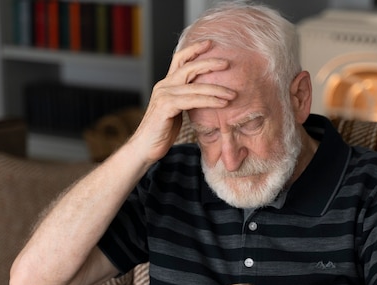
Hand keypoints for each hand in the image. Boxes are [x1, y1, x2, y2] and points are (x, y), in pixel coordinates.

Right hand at [131, 40, 236, 164]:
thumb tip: (205, 96)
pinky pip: (192, 100)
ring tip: (232, 94)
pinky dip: (209, 101)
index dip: (194, 50)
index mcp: (166, 85)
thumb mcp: (177, 112)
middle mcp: (164, 86)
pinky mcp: (166, 107)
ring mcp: (164, 95)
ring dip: (216, 89)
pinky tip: (222, 104)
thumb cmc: (162, 132)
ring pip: (194, 86)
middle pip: (188, 67)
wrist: (145, 148)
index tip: (210, 43)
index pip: (180, 60)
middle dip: (209, 63)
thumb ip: (187, 100)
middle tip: (227, 63)